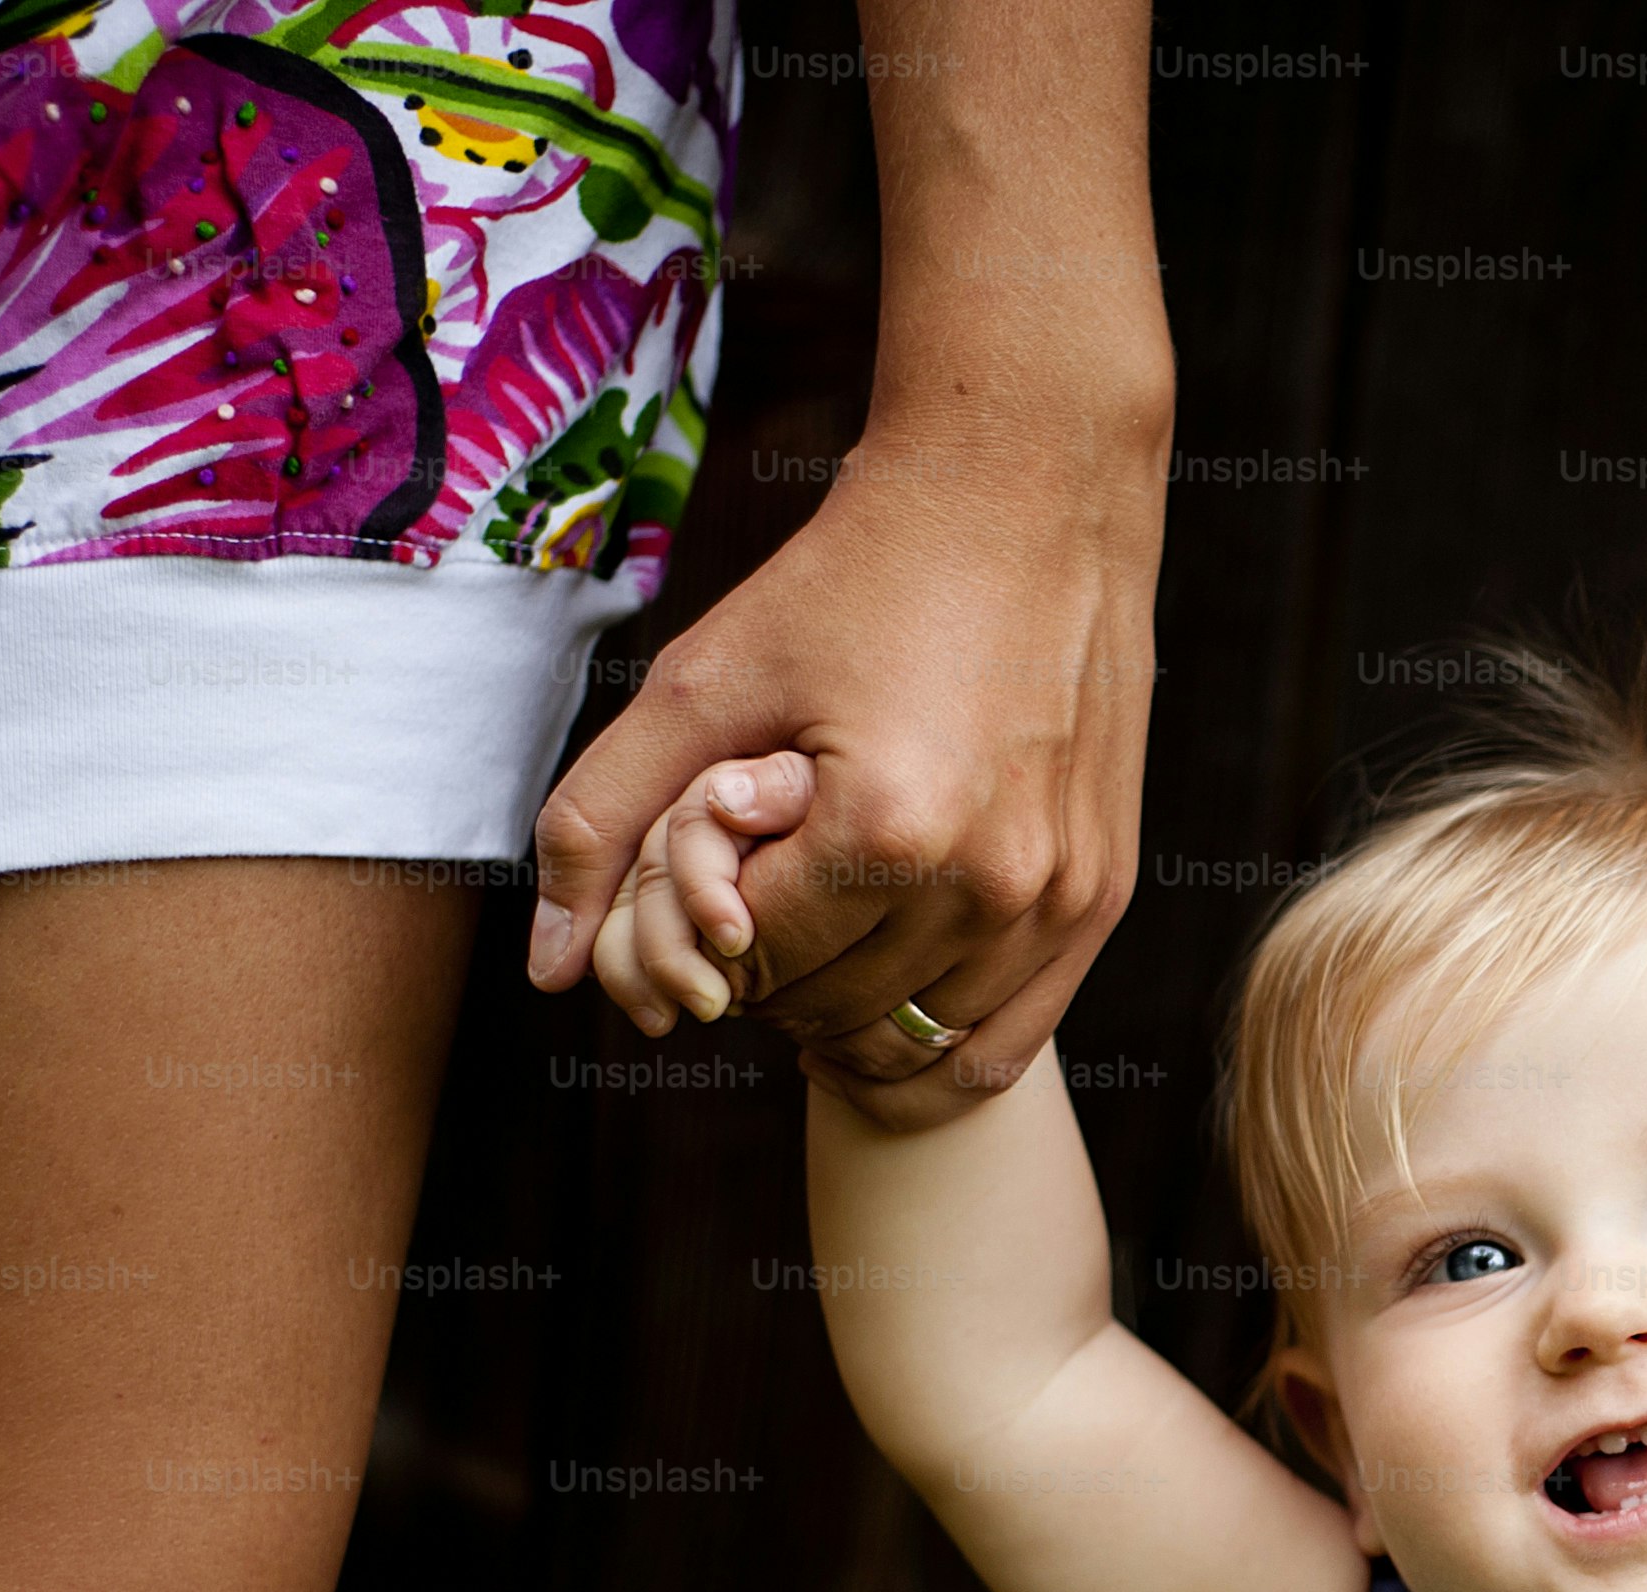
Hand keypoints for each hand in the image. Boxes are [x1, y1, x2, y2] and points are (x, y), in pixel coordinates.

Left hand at [527, 405, 1165, 1127]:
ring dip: (850, 1011)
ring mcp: (1056, 898)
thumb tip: (547, 970)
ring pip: (914, 1042)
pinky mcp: (1100, 896)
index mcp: (885, 831)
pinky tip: (892, 989)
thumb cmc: (860, 575)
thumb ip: (605, 816)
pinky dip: (939, 1043)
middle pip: (829, 1014)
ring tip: (827, 929)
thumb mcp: (708, 677)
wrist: (1030, 493)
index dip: (707, 922)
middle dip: (773, 975)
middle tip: (766, 893)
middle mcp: (987, 883)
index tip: (720, 854)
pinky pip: (1008, 1039)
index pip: (751, 963)